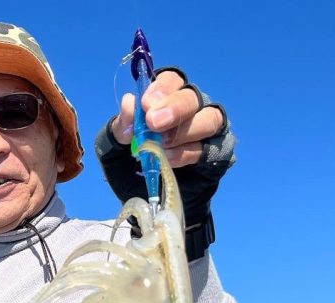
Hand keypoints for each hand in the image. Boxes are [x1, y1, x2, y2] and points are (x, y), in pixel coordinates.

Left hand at [110, 68, 232, 168]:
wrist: (146, 191)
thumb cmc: (132, 158)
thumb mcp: (119, 143)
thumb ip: (123, 124)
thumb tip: (129, 102)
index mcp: (167, 96)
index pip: (172, 80)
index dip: (161, 88)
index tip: (146, 103)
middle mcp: (192, 107)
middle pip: (192, 97)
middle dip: (175, 108)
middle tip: (154, 122)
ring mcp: (206, 128)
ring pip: (209, 119)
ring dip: (185, 131)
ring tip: (161, 145)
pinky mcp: (215, 151)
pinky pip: (208, 148)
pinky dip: (188, 153)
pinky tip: (169, 159)